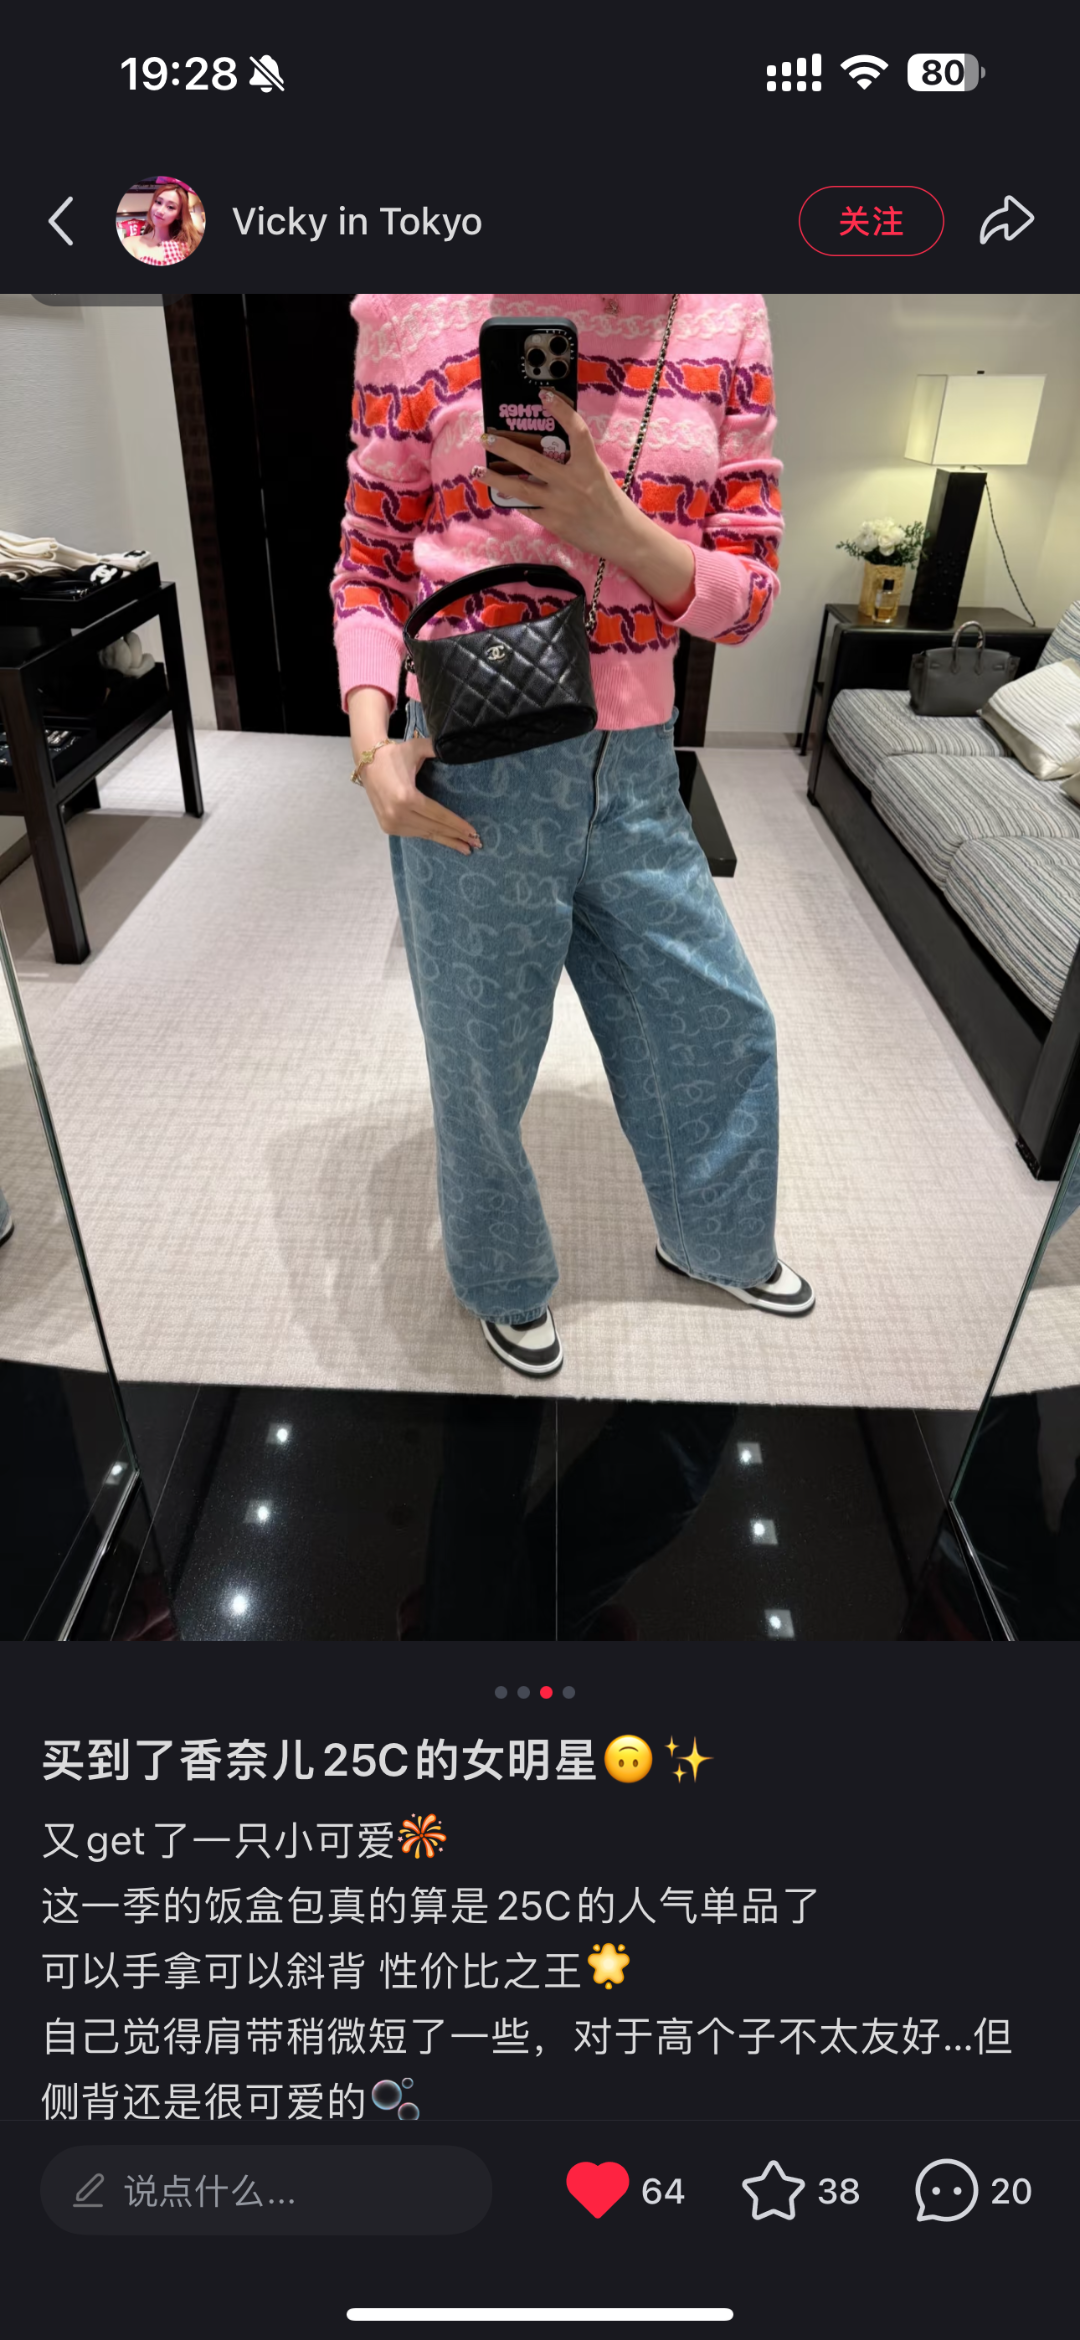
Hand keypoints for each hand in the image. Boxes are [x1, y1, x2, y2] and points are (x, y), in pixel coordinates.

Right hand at [356, 734, 481, 855]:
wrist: (367, 763)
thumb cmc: (395, 754)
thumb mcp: (417, 748)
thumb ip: (436, 748)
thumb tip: (457, 748)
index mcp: (406, 797)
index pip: (438, 814)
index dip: (457, 824)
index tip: (474, 831)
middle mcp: (397, 813)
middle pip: (434, 828)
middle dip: (457, 836)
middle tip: (477, 843)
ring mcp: (391, 823)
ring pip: (425, 834)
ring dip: (446, 840)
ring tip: (465, 847)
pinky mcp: (388, 827)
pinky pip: (415, 834)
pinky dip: (431, 836)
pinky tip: (445, 840)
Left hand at [477, 389, 695, 615]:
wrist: (620, 536)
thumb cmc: (609, 502)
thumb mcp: (597, 474)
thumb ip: (576, 462)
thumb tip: (545, 448)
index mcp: (589, 466)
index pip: (576, 431)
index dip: (561, 410)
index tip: (544, 395)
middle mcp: (573, 483)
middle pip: (533, 461)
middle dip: (507, 447)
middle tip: (488, 437)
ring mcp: (560, 504)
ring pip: (521, 488)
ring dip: (497, 478)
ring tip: (479, 470)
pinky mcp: (554, 523)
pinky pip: (527, 508)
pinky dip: (514, 499)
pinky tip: (502, 493)